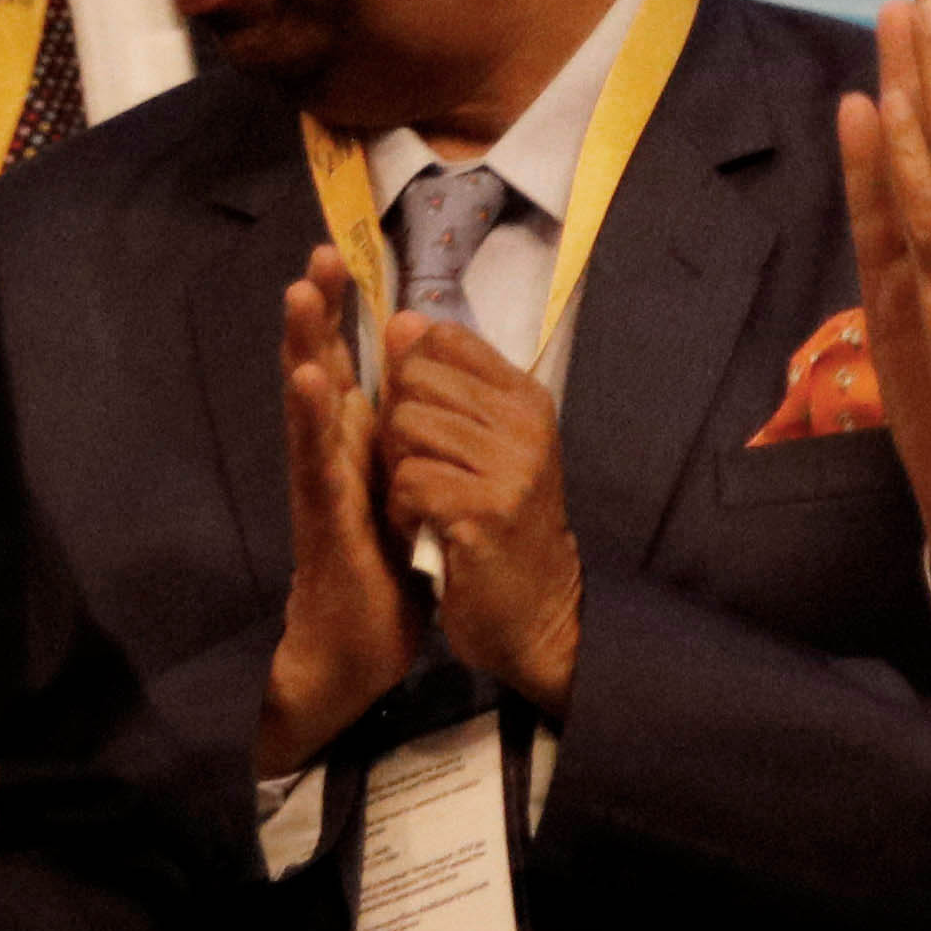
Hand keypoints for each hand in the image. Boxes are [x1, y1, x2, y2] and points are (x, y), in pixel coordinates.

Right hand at [258, 248, 413, 776]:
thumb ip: (398, 442)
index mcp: (352, 445)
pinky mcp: (322, 518)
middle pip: (317, 369)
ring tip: (299, 293)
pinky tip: (310, 380)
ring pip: (307, 405)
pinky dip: (310, 418)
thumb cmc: (380, 571)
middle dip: (317, 314)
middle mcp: (328, 455)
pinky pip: (315, 462)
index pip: (346, 367)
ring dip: (303, 347)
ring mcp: (319, 484)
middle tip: (318, 254)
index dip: (344, 315)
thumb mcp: (399, 492)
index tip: (344, 257)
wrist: (357, 647)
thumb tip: (413, 392)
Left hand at [381, 314, 580, 713]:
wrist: (532, 611)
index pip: (444, 338)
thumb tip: (401, 319)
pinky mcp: (484, 510)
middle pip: (414, 380)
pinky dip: (402, 512)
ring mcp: (510, 465)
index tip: (431, 423)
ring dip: (399, 471)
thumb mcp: (482, 444)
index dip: (412, 374)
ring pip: (404, 427)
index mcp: (524, 396)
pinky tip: (427, 530)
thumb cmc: (497, 522)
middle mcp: (525, 422)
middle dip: (398, 425)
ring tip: (428, 503)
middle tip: (426, 472)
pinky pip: (407, 481)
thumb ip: (443, 385)